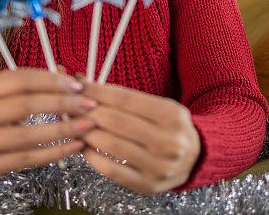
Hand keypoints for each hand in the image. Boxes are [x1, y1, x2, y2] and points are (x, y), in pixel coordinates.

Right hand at [0, 68, 97, 184]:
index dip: (50, 81)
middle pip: (24, 105)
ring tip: (87, 125)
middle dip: (61, 103)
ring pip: (26, 135)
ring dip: (62, 130)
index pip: (18, 79)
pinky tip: (74, 146)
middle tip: (87, 104)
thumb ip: (29, 87)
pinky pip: (27, 159)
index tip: (76, 85)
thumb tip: (68, 77)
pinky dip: (54, 153)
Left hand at [78, 79, 200, 192]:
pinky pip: (111, 170)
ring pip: (111, 145)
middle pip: (116, 121)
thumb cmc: (171, 128)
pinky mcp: (147, 185)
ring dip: (86, 132)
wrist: (196, 158)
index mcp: (172, 115)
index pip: (125, 98)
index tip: (80, 84)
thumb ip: (127, 99)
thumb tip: (86, 84)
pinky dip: (92, 157)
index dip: (98, 91)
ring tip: (75, 124)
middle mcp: (168, 141)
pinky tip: (85, 147)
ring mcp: (158, 166)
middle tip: (71, 104)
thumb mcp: (160, 106)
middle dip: (87, 110)